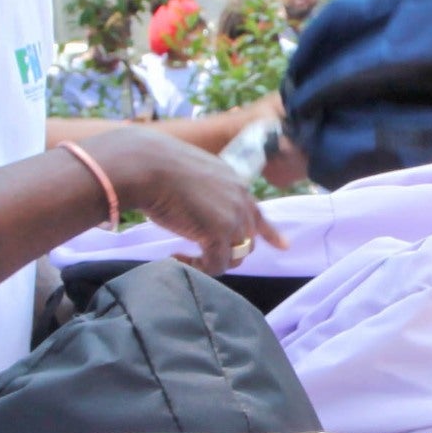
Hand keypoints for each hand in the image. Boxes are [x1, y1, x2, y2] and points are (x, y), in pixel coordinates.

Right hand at [97, 127, 287, 273]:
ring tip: (186, 257)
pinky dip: (198, 267)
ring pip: (236, 256)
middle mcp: (240, 199)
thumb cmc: (157, 166)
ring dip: (212, 261)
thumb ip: (203, 194)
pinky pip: (217, 265)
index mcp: (234, 181)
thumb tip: (195, 211)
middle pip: (247, 239)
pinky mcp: (219, 234)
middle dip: (229, 251)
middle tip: (202, 256)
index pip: (257, 212)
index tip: (283, 246)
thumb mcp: (191, 176)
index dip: (269, 232)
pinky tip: (176, 255)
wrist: (148, 165)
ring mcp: (232, 217)